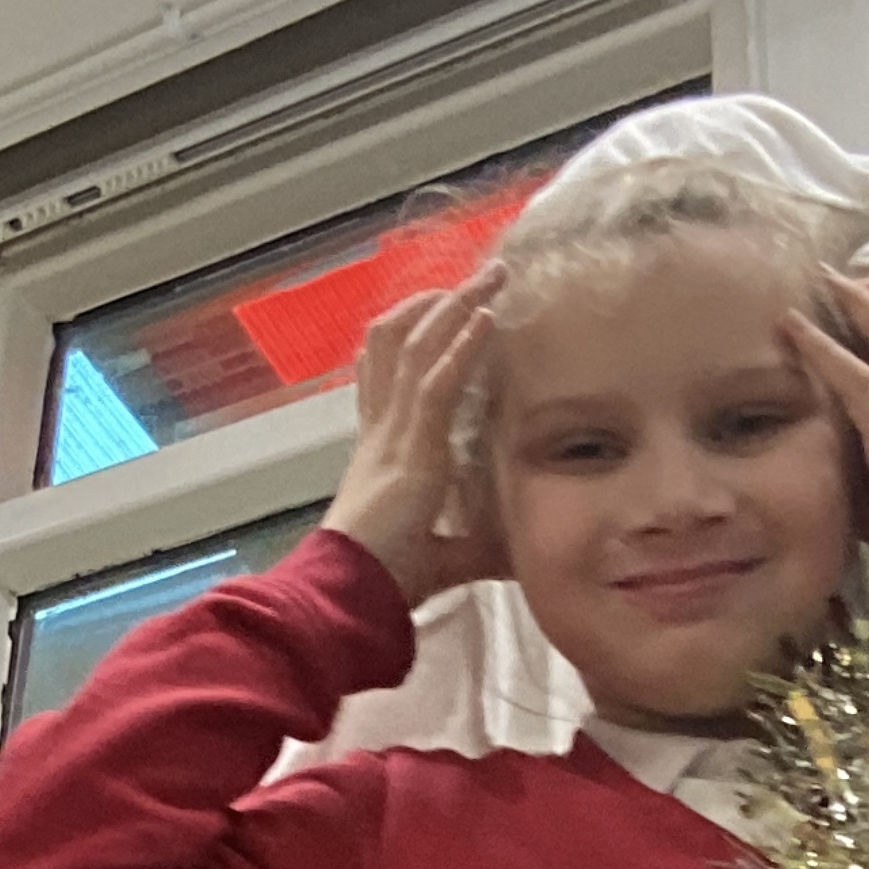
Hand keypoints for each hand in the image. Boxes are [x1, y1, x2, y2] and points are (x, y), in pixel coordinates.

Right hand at [324, 263, 506, 604]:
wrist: (352, 592)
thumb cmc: (384, 580)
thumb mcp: (441, 558)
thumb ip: (475, 549)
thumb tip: (515, 556)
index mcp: (380, 452)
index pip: (386, 378)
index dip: (406, 337)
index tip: (436, 309)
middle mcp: (382, 431)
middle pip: (398, 345)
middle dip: (434, 305)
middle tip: (472, 277)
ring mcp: (393, 434)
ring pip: (418, 349)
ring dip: (456, 308)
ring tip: (488, 277)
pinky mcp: (411, 448)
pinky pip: (437, 381)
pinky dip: (462, 345)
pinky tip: (486, 317)